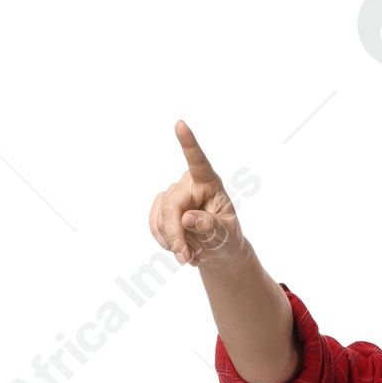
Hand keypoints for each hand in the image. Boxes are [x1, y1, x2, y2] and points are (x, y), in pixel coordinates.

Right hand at [149, 120, 245, 269]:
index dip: (188, 143)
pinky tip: (178, 250)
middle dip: (176, 234)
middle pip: (172, 205)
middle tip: (185, 258)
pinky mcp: (161, 206)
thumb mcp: (228, 236)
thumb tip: (188, 219)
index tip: (180, 124)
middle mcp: (189, 183)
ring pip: (160, 217)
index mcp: (210, 182)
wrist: (218, 250)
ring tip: (189, 257)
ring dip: (172, 242)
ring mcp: (173, 194)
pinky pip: (153, 224)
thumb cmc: (228, 238)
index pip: (198, 161)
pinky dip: (163, 241)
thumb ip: (212, 227)